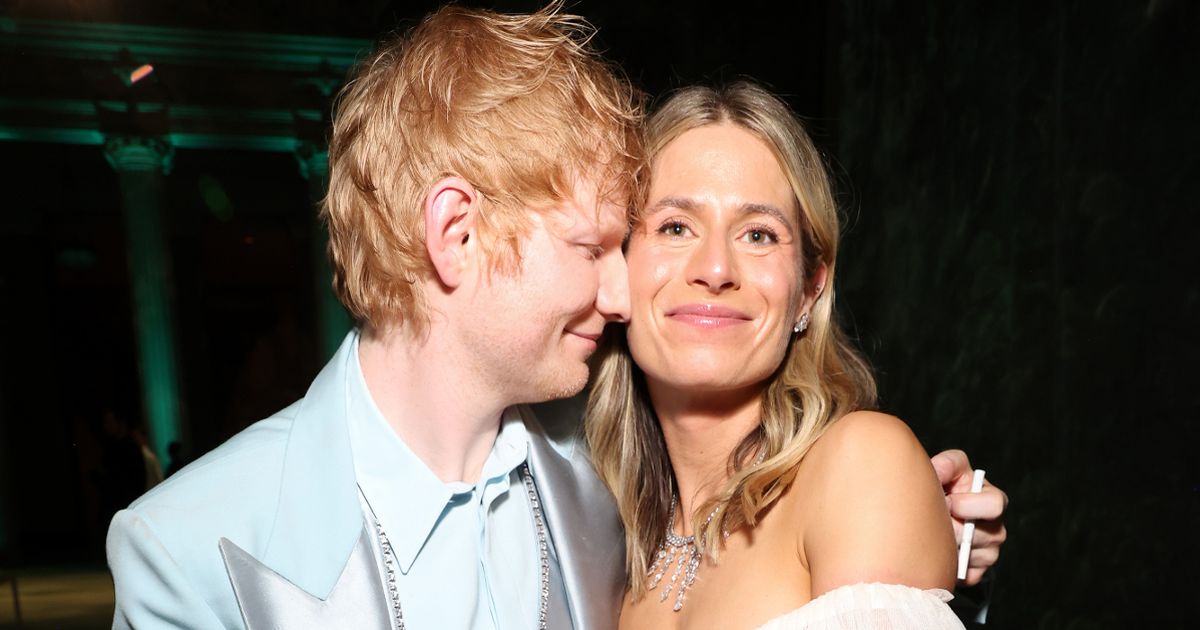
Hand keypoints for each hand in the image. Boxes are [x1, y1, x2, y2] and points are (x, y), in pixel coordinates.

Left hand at [930, 449, 1007, 585]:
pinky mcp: (978, 572)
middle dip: (958, 528)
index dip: (967, 504)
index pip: (995, 503)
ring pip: (972, 554)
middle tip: (940, 522)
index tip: (946, 501)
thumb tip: (938, 471)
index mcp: (992, 498)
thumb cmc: (944, 488)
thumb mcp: (948, 470)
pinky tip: (938, 552)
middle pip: (988, 534)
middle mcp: (996, 526)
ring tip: (935, 535)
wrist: (933, 519)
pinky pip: (965, 574)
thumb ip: (946, 464)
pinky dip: (948, 565)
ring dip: (949, 545)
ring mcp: (990, 551)